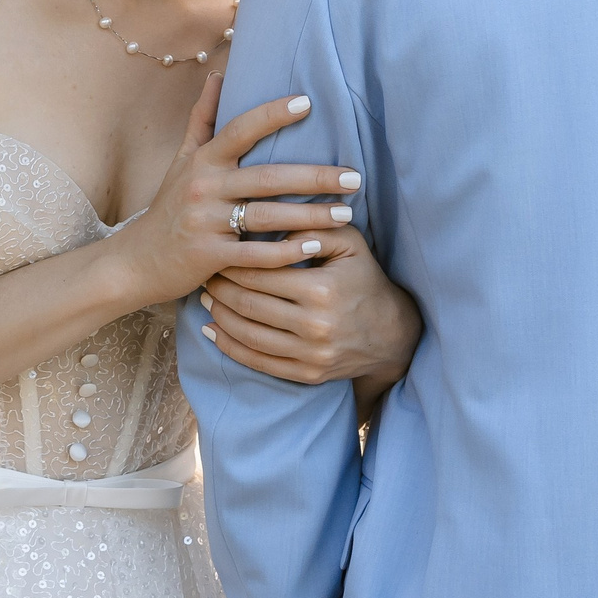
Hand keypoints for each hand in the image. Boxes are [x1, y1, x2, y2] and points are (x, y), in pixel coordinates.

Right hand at [101, 73, 363, 311]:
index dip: (272, 114)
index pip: (240, 129)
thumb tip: (219, 73)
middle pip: (267, 177)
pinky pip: (255, 255)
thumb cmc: (169, 207)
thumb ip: (203, 118)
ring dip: (311, 216)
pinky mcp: (209, 257)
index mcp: (202, 161)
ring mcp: (206, 223)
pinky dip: (286, 252)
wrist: (137, 260)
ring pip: (267, 217)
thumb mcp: (182, 160)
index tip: (308, 103)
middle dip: (315, 178)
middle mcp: (203, 187)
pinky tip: (316, 247)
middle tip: (355, 178)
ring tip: (347, 214)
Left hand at [198, 225, 420, 405]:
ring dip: (220, 316)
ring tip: (206, 299)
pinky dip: (230, 347)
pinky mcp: (307, 375)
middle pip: (250, 305)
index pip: (262, 274)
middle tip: (205, 275)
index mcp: (322, 289)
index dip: (233, 263)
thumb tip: (274, 222)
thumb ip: (313, 227)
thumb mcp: (349, 243)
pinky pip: (259, 363)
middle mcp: (315, 326)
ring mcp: (311, 355)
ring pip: (249, 335)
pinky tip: (213, 331)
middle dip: (221, 289)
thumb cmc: (363, 278)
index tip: (218, 252)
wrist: (391, 333)